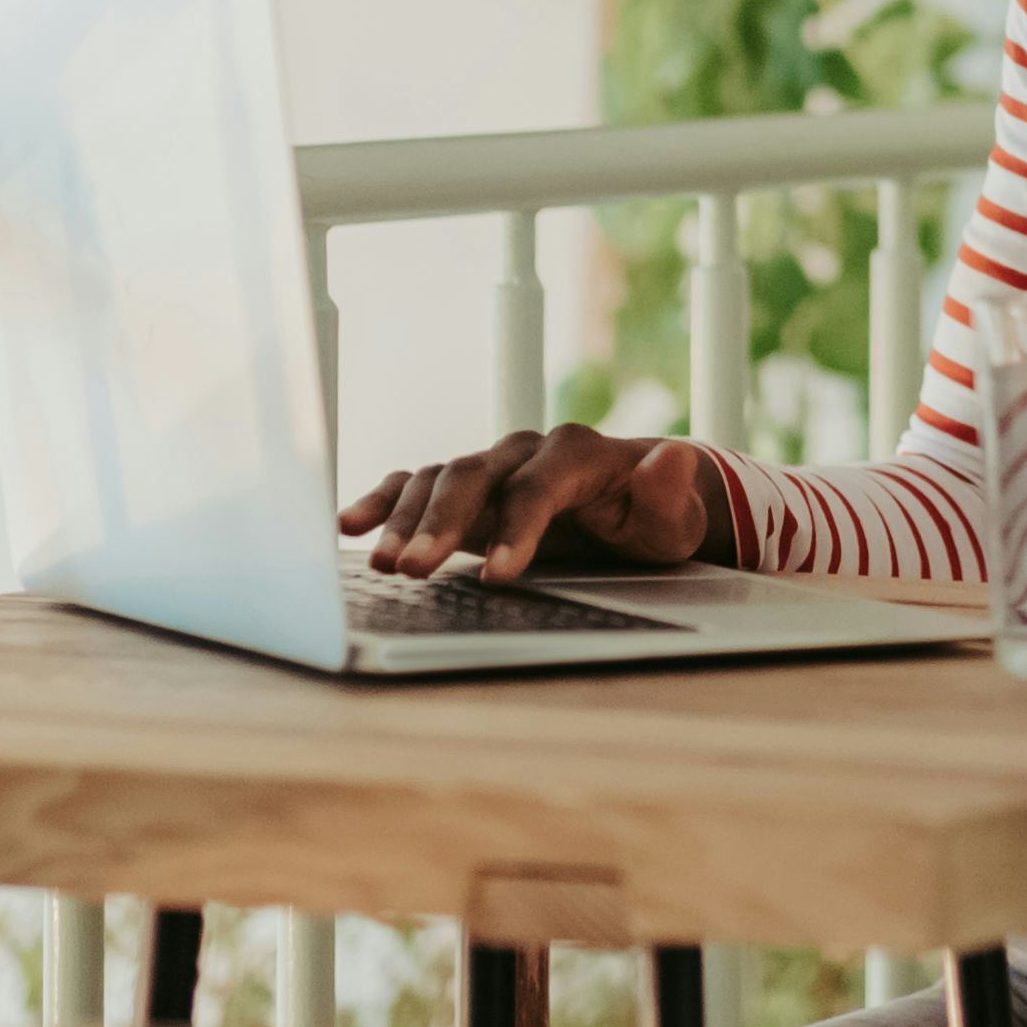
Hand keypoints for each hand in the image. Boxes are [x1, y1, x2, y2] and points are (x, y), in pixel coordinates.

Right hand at [339, 426, 729, 580]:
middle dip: (443, 521)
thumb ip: (668, 493)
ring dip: (406, 519)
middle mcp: (525, 452)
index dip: (518, 526)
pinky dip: (383, 500)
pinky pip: (415, 484)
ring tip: (383, 564)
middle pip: (474, 474)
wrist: (633, 505)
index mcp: (577, 455)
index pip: (539, 484)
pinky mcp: (466, 489)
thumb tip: (674, 456)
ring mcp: (491, 468)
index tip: (500, 574)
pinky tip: (352, 526)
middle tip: (414, 569)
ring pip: (438, 479)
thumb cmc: (653, 519)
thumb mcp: (673, 519)